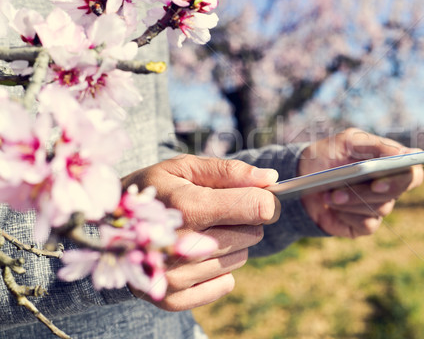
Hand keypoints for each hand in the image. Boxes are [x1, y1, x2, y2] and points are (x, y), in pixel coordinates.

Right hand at [121, 155, 280, 310]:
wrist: (109, 225)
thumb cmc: (155, 189)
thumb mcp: (185, 167)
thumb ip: (229, 172)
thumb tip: (270, 178)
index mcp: (186, 207)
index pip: (258, 207)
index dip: (266, 199)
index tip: (257, 194)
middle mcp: (181, 246)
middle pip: (253, 234)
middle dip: (243, 219)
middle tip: (216, 211)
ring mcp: (174, 277)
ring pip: (241, 258)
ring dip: (230, 243)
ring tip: (200, 231)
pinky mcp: (172, 299)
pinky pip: (226, 284)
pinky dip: (218, 269)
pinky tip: (195, 255)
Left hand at [299, 128, 423, 237]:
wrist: (303, 178)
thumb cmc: (329, 154)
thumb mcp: (346, 141)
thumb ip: (373, 144)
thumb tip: (401, 153)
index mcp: (391, 162)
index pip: (414, 170)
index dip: (408, 173)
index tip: (387, 172)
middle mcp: (389, 186)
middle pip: (399, 190)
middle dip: (376, 187)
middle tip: (361, 185)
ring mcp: (378, 206)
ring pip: (381, 207)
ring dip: (354, 199)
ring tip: (330, 194)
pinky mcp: (364, 224)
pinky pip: (367, 224)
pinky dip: (348, 214)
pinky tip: (331, 205)